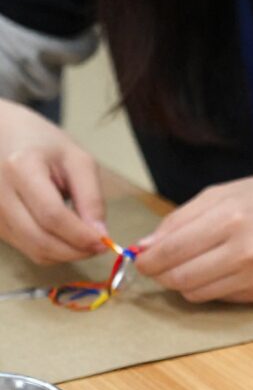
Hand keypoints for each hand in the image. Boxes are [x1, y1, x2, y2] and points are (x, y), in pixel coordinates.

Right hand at [0, 101, 105, 263]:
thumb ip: (91, 197)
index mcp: (21, 168)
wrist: (4, 136)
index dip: (80, 235)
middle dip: (76, 251)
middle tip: (99, 247)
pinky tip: (66, 236)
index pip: (52, 215)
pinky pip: (27, 248)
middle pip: (40, 239)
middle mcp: (0, 193)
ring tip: (86, 241)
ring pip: (33, 250)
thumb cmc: (45, 146)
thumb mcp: (78, 161)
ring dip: (65, 254)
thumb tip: (100, 235)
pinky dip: (52, 250)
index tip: (105, 242)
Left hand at [135, 175, 252, 302]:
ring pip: (195, 293)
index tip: (142, 258)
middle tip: (158, 265)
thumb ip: (182, 218)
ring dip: (182, 282)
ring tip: (190, 264)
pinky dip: (209, 286)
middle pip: (179, 277)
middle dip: (160, 274)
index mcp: (231, 218)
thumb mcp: (225, 193)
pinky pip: (219, 297)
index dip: (148, 259)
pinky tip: (220, 268)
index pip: (171, 250)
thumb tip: (146, 246)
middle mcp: (244, 251)